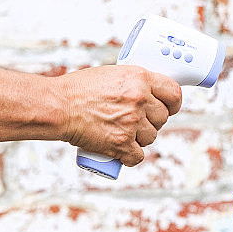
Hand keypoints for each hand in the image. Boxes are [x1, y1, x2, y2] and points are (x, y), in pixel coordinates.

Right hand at [56, 65, 181, 165]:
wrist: (58, 106)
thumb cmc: (79, 90)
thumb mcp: (112, 74)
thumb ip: (133, 83)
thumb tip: (149, 93)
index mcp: (139, 78)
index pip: (174, 93)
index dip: (173, 103)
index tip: (169, 107)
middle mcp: (139, 99)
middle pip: (163, 118)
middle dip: (152, 122)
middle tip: (135, 120)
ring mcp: (131, 122)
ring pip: (151, 138)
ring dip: (140, 139)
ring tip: (122, 132)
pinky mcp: (122, 143)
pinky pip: (138, 156)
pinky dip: (130, 157)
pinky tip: (122, 151)